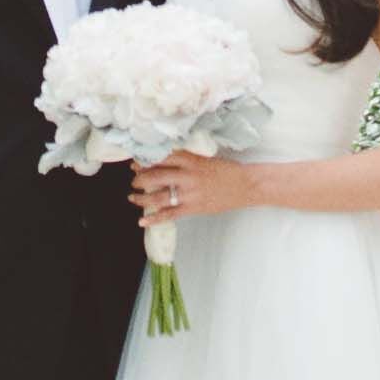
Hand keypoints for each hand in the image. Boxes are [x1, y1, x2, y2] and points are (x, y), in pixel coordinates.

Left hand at [130, 155, 258, 221]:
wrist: (246, 185)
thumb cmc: (226, 171)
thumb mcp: (205, 159)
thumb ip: (186, 160)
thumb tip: (164, 161)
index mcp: (191, 160)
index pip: (162, 157)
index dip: (146, 160)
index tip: (136, 161)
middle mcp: (188, 175)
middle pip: (155, 176)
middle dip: (140, 178)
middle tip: (134, 180)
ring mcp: (190, 192)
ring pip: (159, 196)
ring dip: (142, 198)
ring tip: (133, 197)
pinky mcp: (194, 207)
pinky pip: (170, 214)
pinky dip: (154, 218)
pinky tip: (142, 221)